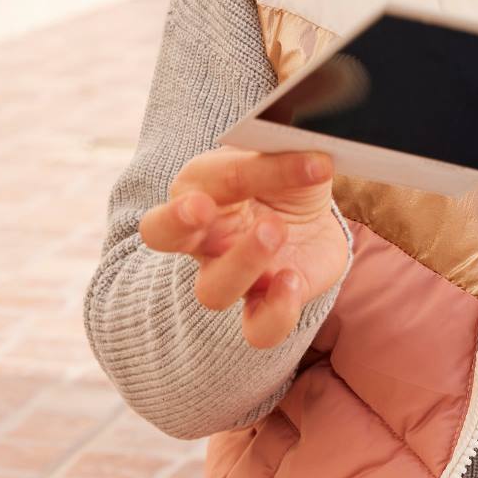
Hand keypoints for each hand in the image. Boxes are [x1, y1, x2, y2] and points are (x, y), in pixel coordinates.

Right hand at [138, 147, 348, 347]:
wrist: (311, 218)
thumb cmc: (286, 181)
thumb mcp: (290, 155)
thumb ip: (289, 151)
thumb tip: (315, 150)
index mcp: (199, 188)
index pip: (202, 182)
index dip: (222, 178)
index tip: (232, 178)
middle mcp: (202, 237)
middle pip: (161, 235)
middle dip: (175, 222)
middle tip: (202, 207)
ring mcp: (229, 275)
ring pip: (211, 290)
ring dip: (242, 262)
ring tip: (277, 231)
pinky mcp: (264, 304)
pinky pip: (258, 328)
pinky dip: (277, 311)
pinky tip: (294, 281)